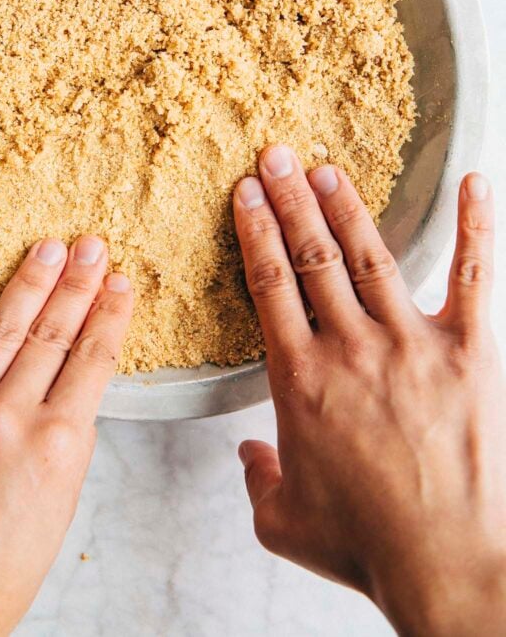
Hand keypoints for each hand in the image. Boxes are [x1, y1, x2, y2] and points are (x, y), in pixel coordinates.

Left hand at [0, 236, 132, 636]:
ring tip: (48, 251)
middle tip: (92, 245)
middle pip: (51, 333)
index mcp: (56, 445)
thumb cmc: (1, 571)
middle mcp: (5, 421)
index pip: (92, 357)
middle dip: (77, 282)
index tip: (121, 283)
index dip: (110, 314)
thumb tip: (64, 383)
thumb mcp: (61, 502)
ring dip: (28, 286)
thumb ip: (65, 436)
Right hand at [234, 146, 505, 636]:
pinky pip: (474, 274)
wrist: (446, 566)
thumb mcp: (284, 522)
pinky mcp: (469, 351)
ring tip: (328, 168)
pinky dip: (475, 225)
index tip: (246, 194)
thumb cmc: (364, 546)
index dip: (256, 232)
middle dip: (290, 200)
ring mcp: (411, 343)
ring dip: (346, 208)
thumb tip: (247, 455)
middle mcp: (350, 348)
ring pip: (371, 256)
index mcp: (300, 380)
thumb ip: (257, 478)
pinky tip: (474, 181)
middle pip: (312, 257)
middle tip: (276, 156)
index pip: (269, 285)